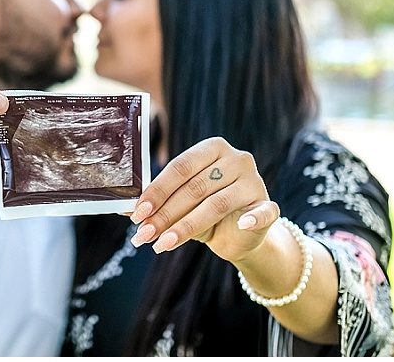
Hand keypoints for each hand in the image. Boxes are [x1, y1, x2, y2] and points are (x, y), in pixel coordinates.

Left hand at [128, 137, 279, 262]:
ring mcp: (255, 182)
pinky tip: (239, 227)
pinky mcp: (269, 205)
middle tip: (144, 234)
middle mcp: (236, 159)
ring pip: (216, 204)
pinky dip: (252, 219)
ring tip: (162, 244)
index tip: (137, 213)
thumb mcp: (179, 204)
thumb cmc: (203, 211)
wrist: (238, 235)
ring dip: (186, 227)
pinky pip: (262, 212)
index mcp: (212, 149)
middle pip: (195, 187)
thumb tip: (124, 209)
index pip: (180, 167)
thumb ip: (157, 202)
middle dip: (165, 214)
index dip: (157, 191)